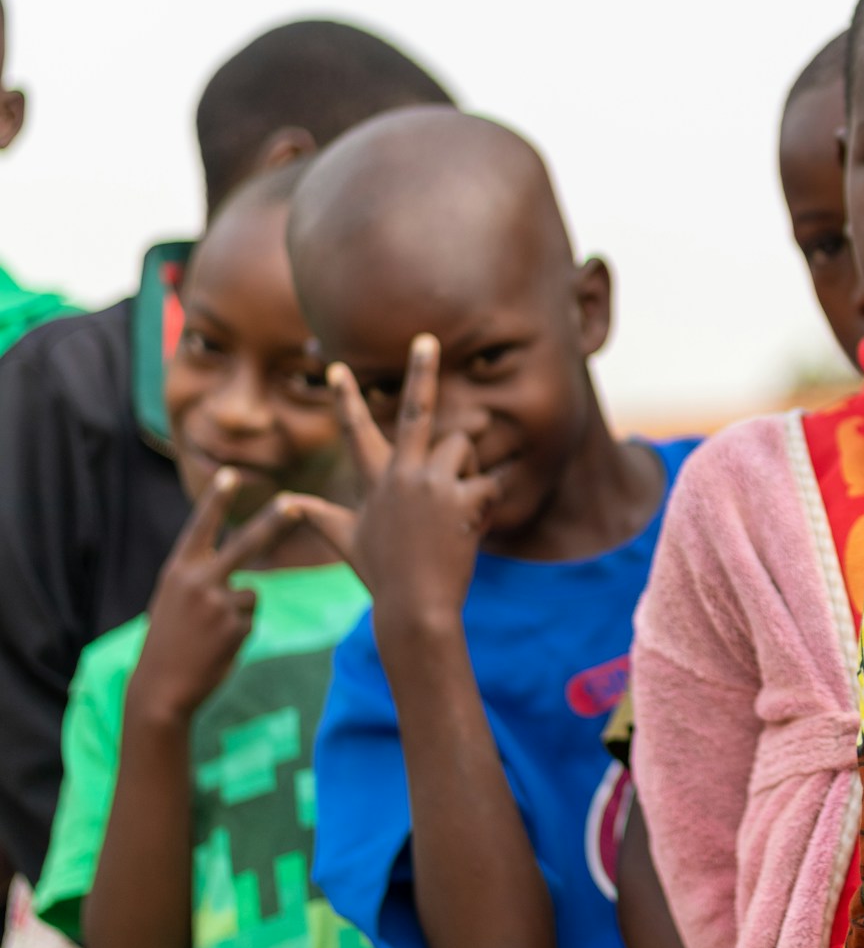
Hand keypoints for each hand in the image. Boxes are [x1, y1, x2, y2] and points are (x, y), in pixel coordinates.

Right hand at [126, 469, 301, 725]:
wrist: (159, 688)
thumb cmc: (168, 642)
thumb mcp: (174, 600)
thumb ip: (202, 578)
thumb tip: (245, 574)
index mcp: (178, 571)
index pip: (200, 529)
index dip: (216, 501)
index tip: (231, 474)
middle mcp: (199, 581)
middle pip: (245, 545)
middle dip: (273, 522)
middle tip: (294, 502)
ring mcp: (219, 603)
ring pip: (251, 594)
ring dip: (238, 613)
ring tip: (209, 635)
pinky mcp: (236, 626)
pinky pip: (251, 619)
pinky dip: (239, 632)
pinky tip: (218, 647)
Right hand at [332, 334, 499, 631]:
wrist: (413, 608)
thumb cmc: (383, 576)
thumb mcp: (347, 542)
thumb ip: (321, 516)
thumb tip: (288, 504)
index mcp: (376, 481)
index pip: (356, 431)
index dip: (346, 398)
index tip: (337, 368)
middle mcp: (402, 474)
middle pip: (416, 412)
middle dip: (422, 372)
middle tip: (426, 340)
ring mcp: (432, 484)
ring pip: (464, 447)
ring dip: (469, 468)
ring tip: (458, 505)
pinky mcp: (461, 500)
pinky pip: (491, 481)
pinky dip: (490, 501)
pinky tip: (475, 527)